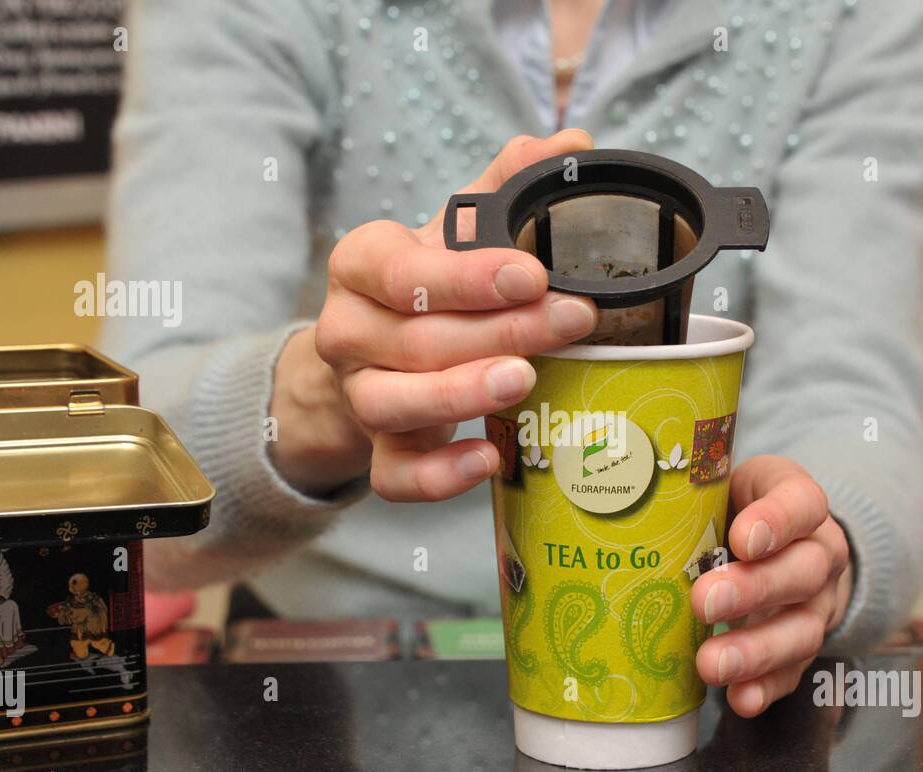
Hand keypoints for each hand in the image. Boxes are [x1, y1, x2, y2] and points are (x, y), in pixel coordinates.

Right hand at [269, 130, 598, 498]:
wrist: (372, 353)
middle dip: (502, 330)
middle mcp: (348, 331)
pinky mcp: (378, 448)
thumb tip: (574, 144)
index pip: (403, 271)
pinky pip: (394, 476)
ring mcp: (359, 394)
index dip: (467, 277)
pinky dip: (438, 476)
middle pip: (418, 337)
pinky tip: (490, 458)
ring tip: (526, 380)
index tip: (534, 273)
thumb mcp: (454, 229)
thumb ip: (507, 185)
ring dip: (462, 393)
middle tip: (574, 320)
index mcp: (363, 265)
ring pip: (393, 403)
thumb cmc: (427, 285)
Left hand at [691, 455, 852, 716]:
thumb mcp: (724, 482)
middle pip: (803, 572)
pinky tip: (739, 698)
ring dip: (756, 651)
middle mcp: (818, 555)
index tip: (742, 538)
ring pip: (801, 630)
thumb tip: (625, 497)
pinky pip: (793, 672)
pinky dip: (766, 688)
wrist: (778, 548)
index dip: (777, 520)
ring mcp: (815, 606)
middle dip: (755, 590)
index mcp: (800, 505)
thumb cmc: (735, 508)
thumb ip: (697, 487)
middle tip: (705, 601)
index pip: (803, 503)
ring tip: (711, 664)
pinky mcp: (801, 648)